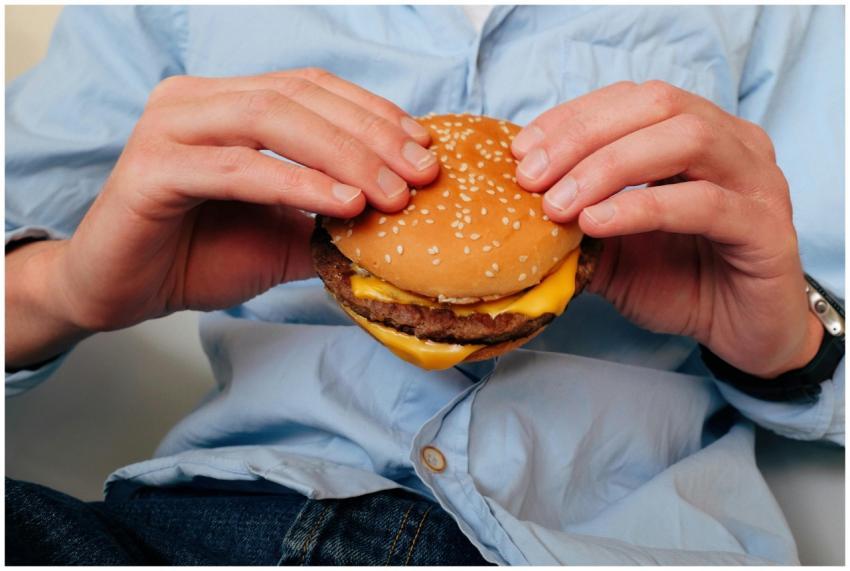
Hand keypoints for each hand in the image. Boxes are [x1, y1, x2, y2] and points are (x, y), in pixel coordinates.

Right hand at [6, 68, 438, 366]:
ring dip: (344, 156)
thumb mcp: (284, 233)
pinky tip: (344, 205)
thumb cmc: (199, 256)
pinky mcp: (152, 168)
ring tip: (393, 195)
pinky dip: (299, 184)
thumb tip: (402, 216)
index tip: (426, 150)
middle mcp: (197, 100)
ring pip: (272, 120)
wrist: (123, 293)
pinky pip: (240, 169)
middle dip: (371, 135)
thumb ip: (331, 215)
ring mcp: (170, 127)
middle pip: (300, 97)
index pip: (313, 89)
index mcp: (227, 102)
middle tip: (422, 174)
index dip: (374, 113)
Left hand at [511, 80, 821, 377]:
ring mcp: (758, 181)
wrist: (740, 334)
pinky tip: (597, 223)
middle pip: (658, 104)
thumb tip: (514, 199)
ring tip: (559, 205)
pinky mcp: (768, 228)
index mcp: (697, 133)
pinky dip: (643, 207)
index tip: (520, 151)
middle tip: (531, 178)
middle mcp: (734, 143)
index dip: (572, 118)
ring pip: (687, 140)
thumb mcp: (612, 246)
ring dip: (610, 167)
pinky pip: (705, 203)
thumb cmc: (678, 281)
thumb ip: (577, 216)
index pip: (631, 99)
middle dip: (583, 136)